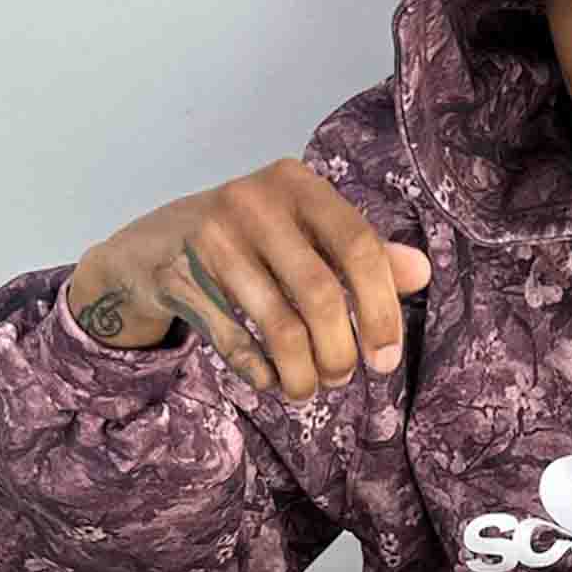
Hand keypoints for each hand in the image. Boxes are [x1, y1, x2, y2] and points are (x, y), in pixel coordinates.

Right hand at [68, 159, 431, 399]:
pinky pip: (236, 344)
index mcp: (295, 184)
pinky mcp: (177, 277)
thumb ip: (360, 252)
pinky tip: (272, 379)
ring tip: (310, 387)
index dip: (382, 309)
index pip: (359, 246)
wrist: (150, 245)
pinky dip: (261, 373)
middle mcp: (252, 202)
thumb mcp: (303, 232)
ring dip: (303, 373)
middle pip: (320, 295)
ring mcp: (210, 239)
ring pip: (279, 327)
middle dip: (340, 351)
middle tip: (343, 376)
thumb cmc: (247, 240)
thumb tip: (421, 272)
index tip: (387, 357)